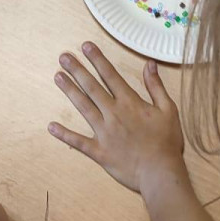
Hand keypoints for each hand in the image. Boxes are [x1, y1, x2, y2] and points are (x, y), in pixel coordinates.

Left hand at [49, 42, 185, 192]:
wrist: (160, 174)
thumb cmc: (167, 142)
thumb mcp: (168, 110)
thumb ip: (156, 86)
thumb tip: (148, 64)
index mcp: (129, 103)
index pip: (110, 75)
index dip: (97, 59)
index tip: (85, 46)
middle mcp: (113, 114)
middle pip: (92, 87)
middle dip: (77, 70)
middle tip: (63, 57)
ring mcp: (104, 133)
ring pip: (83, 107)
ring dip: (69, 91)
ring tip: (57, 76)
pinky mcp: (99, 152)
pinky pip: (78, 142)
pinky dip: (64, 134)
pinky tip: (51, 126)